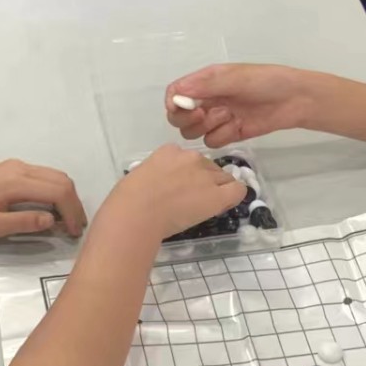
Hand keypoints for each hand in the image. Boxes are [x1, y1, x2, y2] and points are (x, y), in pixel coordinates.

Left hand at [0, 159, 86, 240]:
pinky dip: (53, 191)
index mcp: (15, 181)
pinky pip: (42, 176)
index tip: (75, 232)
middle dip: (73, 204)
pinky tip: (51, 209)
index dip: (72, 212)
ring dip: (65, 196)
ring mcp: (14, 166)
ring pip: (53, 176)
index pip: (58, 191)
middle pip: (60, 180)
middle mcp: (19, 168)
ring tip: (68, 220)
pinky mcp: (10, 170)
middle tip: (77, 227)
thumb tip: (52, 220)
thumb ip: (23, 223)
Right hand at [99, 144, 244, 243]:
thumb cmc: (128, 200)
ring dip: (217, 190)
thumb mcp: (140, 176)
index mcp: (170, 151)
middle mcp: (191, 157)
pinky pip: (237, 190)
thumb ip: (156, 175)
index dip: (189, 175)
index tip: (180, 189)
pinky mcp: (216, 195)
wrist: (135, 213)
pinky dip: (234, 196)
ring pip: (224, 178)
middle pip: (208, 167)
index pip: (190, 160)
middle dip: (204, 182)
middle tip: (191, 201)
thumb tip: (161, 188)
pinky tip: (223, 205)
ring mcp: (206, 176)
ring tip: (202, 207)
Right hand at [165, 64, 327, 146]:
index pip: (175, 93)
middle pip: (179, 117)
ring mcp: (217, 119)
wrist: (295, 100)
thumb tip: (178, 94)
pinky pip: (212, 142)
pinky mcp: (229, 134)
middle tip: (204, 115)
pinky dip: (223, 136)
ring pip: (193, 132)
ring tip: (229, 116)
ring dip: (207, 126)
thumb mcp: (236, 77)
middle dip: (188, 119)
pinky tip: (238, 126)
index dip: (174, 103)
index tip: (182, 109)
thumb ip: (207, 85)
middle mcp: (207, 100)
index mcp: (205, 81)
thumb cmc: (266, 81)